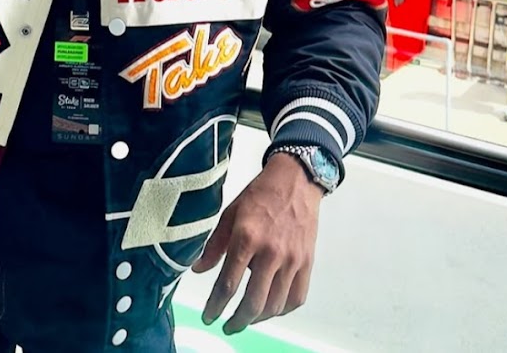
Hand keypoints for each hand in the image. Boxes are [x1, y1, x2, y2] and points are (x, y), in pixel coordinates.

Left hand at [192, 152, 322, 334]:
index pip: (228, 283)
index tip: (209, 316)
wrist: (295, 180)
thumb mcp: (230, 213)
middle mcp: (270, 252)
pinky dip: (282, 309)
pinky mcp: (307, 262)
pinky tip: (271, 308)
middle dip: (237, 320)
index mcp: (247, 237)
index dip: (216, 305)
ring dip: (258, 318)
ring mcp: (291, 259)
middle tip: (228, 325)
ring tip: (246, 318)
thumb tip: (199, 268)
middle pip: (253, 302)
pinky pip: (296, 297)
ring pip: (274, 304)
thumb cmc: (262, 193)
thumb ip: (214, 244)